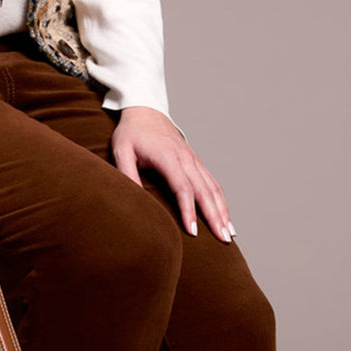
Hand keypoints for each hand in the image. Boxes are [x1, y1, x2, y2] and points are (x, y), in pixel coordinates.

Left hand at [111, 107, 235, 243]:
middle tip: (223, 240)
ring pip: (213, 188)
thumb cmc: (131, 133)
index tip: (194, 232)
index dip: (189, 211)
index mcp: (168, 156)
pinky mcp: (196, 162)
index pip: (183, 187)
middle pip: (205, 191)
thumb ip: (127, 174)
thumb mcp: (121, 151)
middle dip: (215, 217)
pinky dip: (221, 201)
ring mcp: (194, 159)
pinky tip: (225, 217)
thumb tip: (135, 201)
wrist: (145, 110)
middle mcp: (186, 158)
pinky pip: (213, 183)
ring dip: (223, 211)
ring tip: (229, 234)